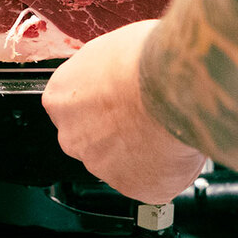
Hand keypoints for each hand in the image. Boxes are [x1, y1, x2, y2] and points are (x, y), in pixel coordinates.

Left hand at [43, 21, 205, 204]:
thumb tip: (116, 71)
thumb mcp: (110, 50)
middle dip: (118, 131)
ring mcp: (101, 166)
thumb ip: (103, 73)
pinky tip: (176, 146)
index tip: (121, 98)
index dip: (102, 103)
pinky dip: (165, 170)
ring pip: (122, 161)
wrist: (173, 88)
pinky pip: (150, 181)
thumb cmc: (144, 60)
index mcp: (60, 99)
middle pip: (94, 139)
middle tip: (147, 115)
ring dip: (141, 150)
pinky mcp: (134, 187)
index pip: (75, 108)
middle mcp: (72, 137)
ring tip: (167, 127)